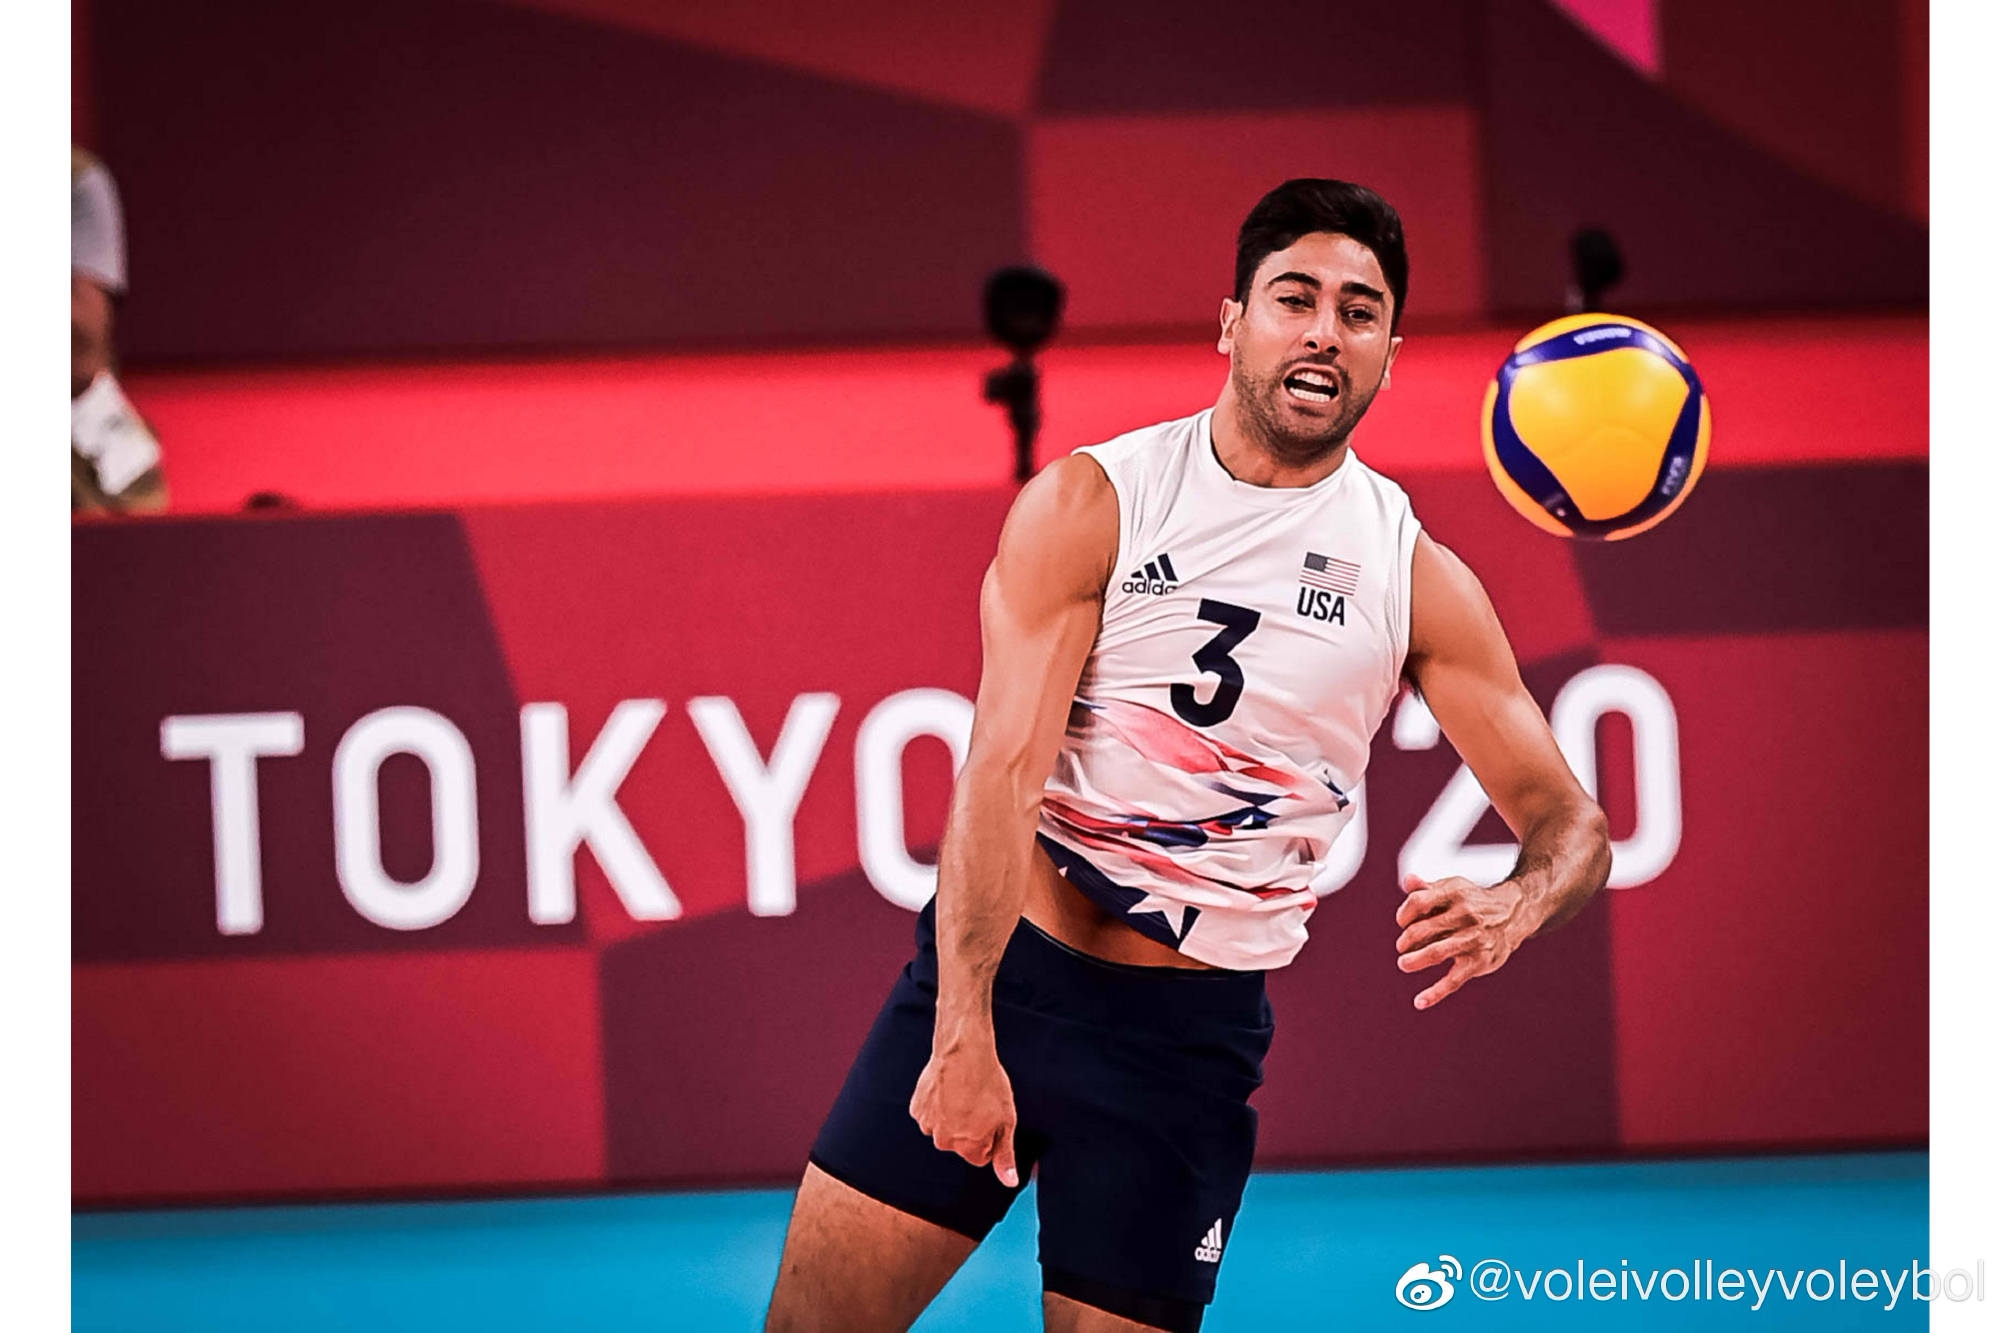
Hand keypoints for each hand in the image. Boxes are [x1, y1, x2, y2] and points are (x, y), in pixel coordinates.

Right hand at [909, 1041, 1019, 1186]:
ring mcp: (928, 1124)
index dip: (990, 1137)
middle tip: (977, 1103)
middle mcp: (945, 1141)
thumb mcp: (1006, 1120)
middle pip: (960, 1144)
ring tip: (962, 1094)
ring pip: (943, 1129)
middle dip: (969, 1130)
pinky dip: (937, 1106)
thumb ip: (1005, 1155)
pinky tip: (947, 1089)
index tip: (991, 1117)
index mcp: (968, 1147)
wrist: (964, 1051)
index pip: (980, 1157)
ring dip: (952, 1117)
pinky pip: (929, 1115)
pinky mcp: (917, 1108)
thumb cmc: (989, 1084)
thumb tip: (1010, 1183)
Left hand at [1394, 872, 1533, 1009]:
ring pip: (1435, 952)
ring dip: (1414, 960)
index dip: (1403, 914)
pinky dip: (1435, 993)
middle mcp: (1465, 915)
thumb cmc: (1472, 902)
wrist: (1513, 914)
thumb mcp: (1452, 888)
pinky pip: (1453, 980)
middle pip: (1422, 929)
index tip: (1403, 922)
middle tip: (1403, 946)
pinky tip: (1419, 1002)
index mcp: (1454, 893)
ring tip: (1404, 963)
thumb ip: (1426, 889)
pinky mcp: (1479, 961)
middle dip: (1406, 940)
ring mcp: (1473, 939)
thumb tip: (1408, 881)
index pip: (1418, 902)